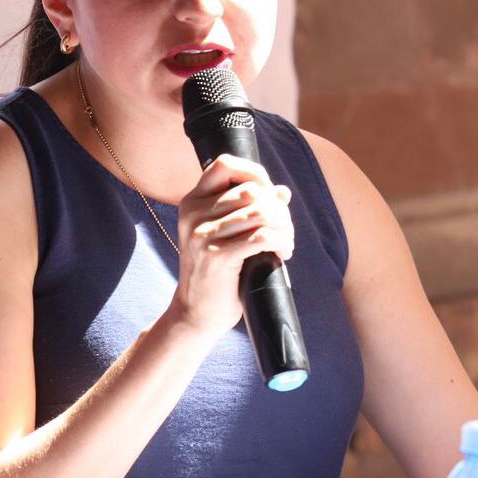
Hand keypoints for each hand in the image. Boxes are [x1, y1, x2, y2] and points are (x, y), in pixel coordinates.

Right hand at [171, 154, 293, 339]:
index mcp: (192, 201)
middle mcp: (193, 213)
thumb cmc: (217, 272)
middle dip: (278, 208)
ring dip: (283, 227)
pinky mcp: (217, 257)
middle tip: (284, 229)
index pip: (225, 164)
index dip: (255, 173)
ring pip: (260, 212)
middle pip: (252, 190)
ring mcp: (202, 235)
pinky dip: (281, 242)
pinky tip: (282, 253)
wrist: (196, 312)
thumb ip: (250, 209)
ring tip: (285, 243)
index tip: (269, 195)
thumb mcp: (226, 234)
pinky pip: (262, 236)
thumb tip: (282, 191)